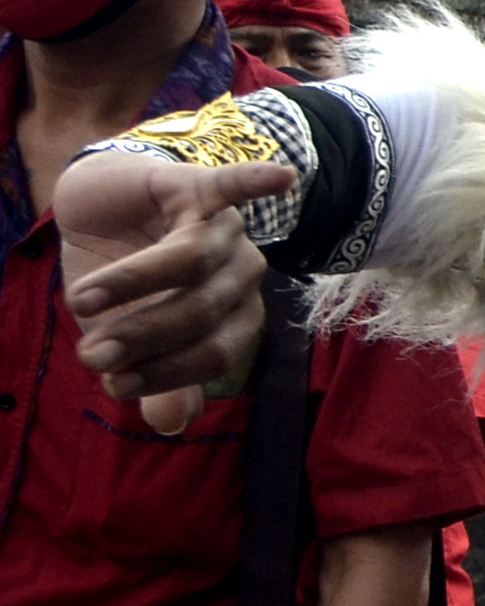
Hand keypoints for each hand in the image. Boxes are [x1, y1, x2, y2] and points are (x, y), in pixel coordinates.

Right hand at [55, 152, 286, 433]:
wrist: (96, 209)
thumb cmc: (118, 278)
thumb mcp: (125, 329)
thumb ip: (156, 375)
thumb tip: (170, 426)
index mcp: (236, 315)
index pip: (216, 354)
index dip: (167, 372)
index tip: (114, 383)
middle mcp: (242, 274)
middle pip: (202, 311)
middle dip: (143, 336)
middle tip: (91, 354)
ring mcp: (225, 229)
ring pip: (190, 261)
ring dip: (131, 285)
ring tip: (81, 304)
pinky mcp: (196, 187)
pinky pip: (232, 186)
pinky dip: (255, 182)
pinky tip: (282, 179)